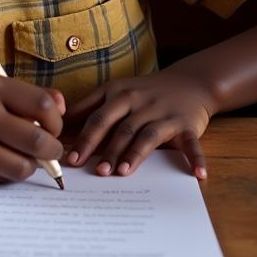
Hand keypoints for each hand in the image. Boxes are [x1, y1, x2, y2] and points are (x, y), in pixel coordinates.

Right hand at [0, 72, 64, 184]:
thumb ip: (26, 94)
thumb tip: (63, 107)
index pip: (44, 106)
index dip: (56, 121)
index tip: (51, 127)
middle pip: (39, 142)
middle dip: (52, 150)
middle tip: (48, 150)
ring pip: (23, 168)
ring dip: (30, 165)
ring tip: (21, 156)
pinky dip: (4, 172)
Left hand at [65, 68, 215, 178]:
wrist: (188, 82)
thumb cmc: (143, 92)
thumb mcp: (114, 91)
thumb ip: (88, 106)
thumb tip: (59, 122)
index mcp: (118, 94)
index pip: (97, 118)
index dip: (84, 139)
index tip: (71, 158)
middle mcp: (140, 103)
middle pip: (120, 128)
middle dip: (106, 150)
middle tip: (96, 172)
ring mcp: (164, 114)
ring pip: (147, 136)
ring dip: (135, 155)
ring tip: (123, 172)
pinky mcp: (188, 125)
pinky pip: (191, 143)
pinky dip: (195, 158)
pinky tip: (197, 174)